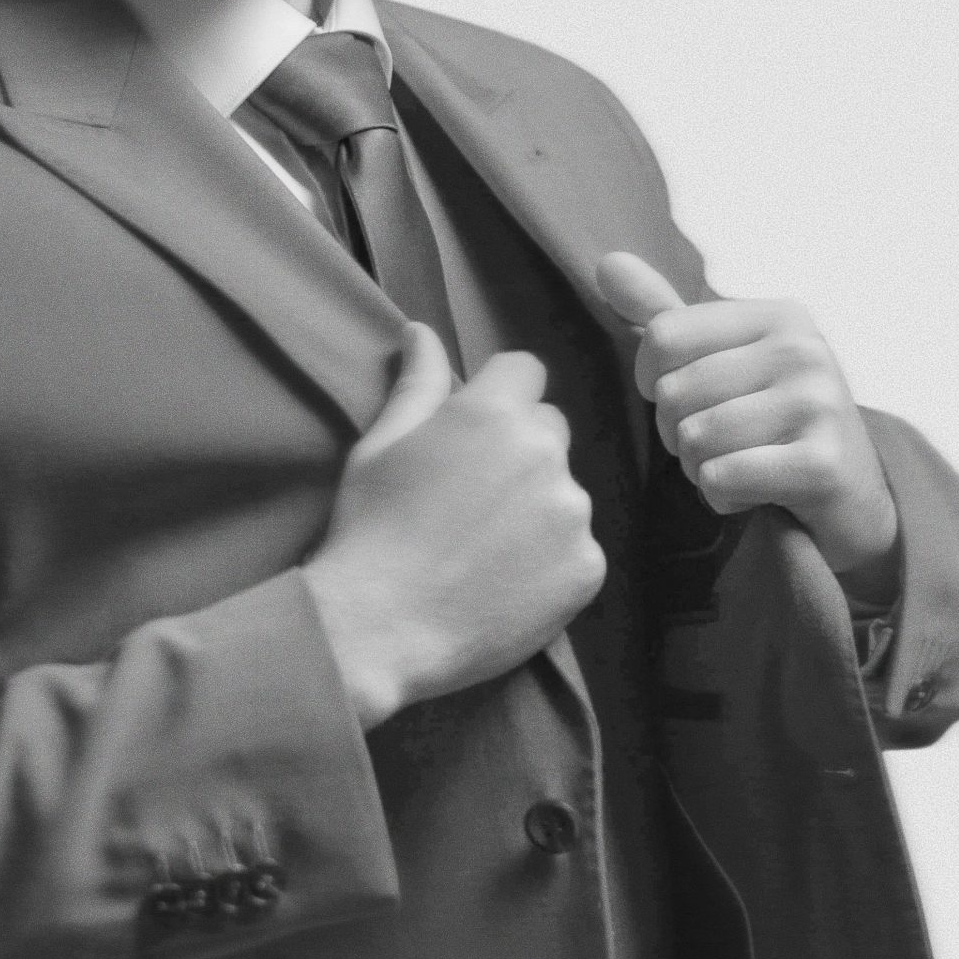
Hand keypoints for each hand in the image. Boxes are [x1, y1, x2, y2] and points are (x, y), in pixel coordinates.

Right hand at [303, 324, 605, 729]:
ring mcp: (572, 513)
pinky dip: (552, 561)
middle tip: (472, 498)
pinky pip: (578, 548)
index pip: (525, 372)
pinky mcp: (588, 569)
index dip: (498, 397)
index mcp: (493, 412)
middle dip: (520, 450)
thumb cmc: (370, 527)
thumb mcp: (382, 445)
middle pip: (549, 429)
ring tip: (486, 549)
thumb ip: (418, 383)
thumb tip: (423, 331)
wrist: (379, 627)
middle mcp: (545, 453)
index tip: (471, 435)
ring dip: (538, 507)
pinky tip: (507, 582)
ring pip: (565, 491)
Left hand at [595, 253, 899, 590]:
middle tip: (722, 445)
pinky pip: (720, 478)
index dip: (653, 380)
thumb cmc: (774, 425)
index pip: (663, 334)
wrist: (853, 501)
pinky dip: (723, 498)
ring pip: (694, 440)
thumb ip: (665, 315)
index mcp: (779, 315)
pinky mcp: (823, 465)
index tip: (686, 400)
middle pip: (674, 392)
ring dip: (700, 469)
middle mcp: (804, 349)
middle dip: (679, 434)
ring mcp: (819, 404)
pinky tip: (756, 494)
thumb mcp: (724, 361)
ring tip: (740, 467)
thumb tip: (606, 264)